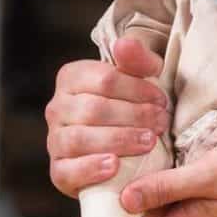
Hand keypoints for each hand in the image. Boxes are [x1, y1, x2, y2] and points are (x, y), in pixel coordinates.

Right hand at [46, 37, 170, 197]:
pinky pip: (68, 171)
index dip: (137, 89)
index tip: (161, 100)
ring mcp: (55, 140)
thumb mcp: (140, 80)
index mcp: (72, 78)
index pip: (105, 79)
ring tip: (149, 142)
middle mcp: (57, 107)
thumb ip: (136, 60)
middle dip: (134, 116)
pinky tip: (114, 166)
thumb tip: (124, 44)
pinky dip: (90, 168)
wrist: (126, 152)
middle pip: (94, 109)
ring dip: (119, 140)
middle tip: (162, 123)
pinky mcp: (59, 172)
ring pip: (80, 138)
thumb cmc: (132, 107)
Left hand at [115, 141, 216, 216]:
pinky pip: (184, 199)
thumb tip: (124, 200)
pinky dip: (170, 184)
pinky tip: (166, 159)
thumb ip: (166, 188)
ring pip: (166, 208)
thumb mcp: (210, 174)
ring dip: (149, 189)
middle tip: (102, 173)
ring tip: (129, 159)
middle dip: (125, 203)